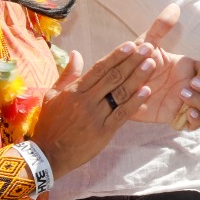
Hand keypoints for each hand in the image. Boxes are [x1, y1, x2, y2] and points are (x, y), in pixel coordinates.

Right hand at [33, 42, 160, 179]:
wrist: (48, 154)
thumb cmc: (50, 124)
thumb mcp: (52, 96)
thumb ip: (67, 74)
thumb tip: (76, 53)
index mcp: (74, 91)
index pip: (99, 69)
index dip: (116, 56)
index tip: (131, 44)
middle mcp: (86, 101)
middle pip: (113, 77)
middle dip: (132, 61)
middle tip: (148, 48)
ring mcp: (96, 116)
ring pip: (120, 93)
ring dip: (137, 77)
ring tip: (151, 63)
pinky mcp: (104, 131)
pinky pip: (122, 114)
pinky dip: (136, 102)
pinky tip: (147, 91)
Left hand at [126, 4, 199, 129]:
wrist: (116, 90)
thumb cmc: (134, 65)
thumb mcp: (146, 45)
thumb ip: (160, 28)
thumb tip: (174, 6)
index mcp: (191, 69)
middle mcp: (193, 87)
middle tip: (191, 82)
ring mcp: (186, 104)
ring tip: (183, 94)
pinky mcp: (176, 118)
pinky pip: (195, 124)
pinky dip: (195, 118)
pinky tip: (186, 111)